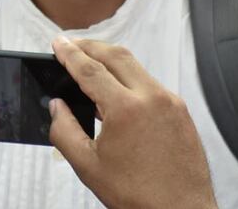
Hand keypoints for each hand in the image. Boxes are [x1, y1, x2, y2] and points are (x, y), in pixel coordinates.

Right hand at [49, 37, 216, 208]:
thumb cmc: (140, 196)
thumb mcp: (88, 166)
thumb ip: (64, 131)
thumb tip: (56, 107)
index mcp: (126, 109)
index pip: (90, 69)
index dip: (70, 54)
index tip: (58, 44)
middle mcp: (152, 98)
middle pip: (116, 55)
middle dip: (90, 46)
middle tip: (71, 44)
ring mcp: (170, 102)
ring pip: (136, 66)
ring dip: (111, 60)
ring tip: (91, 65)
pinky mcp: (181, 111)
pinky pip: (151, 83)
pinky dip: (130, 78)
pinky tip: (118, 91)